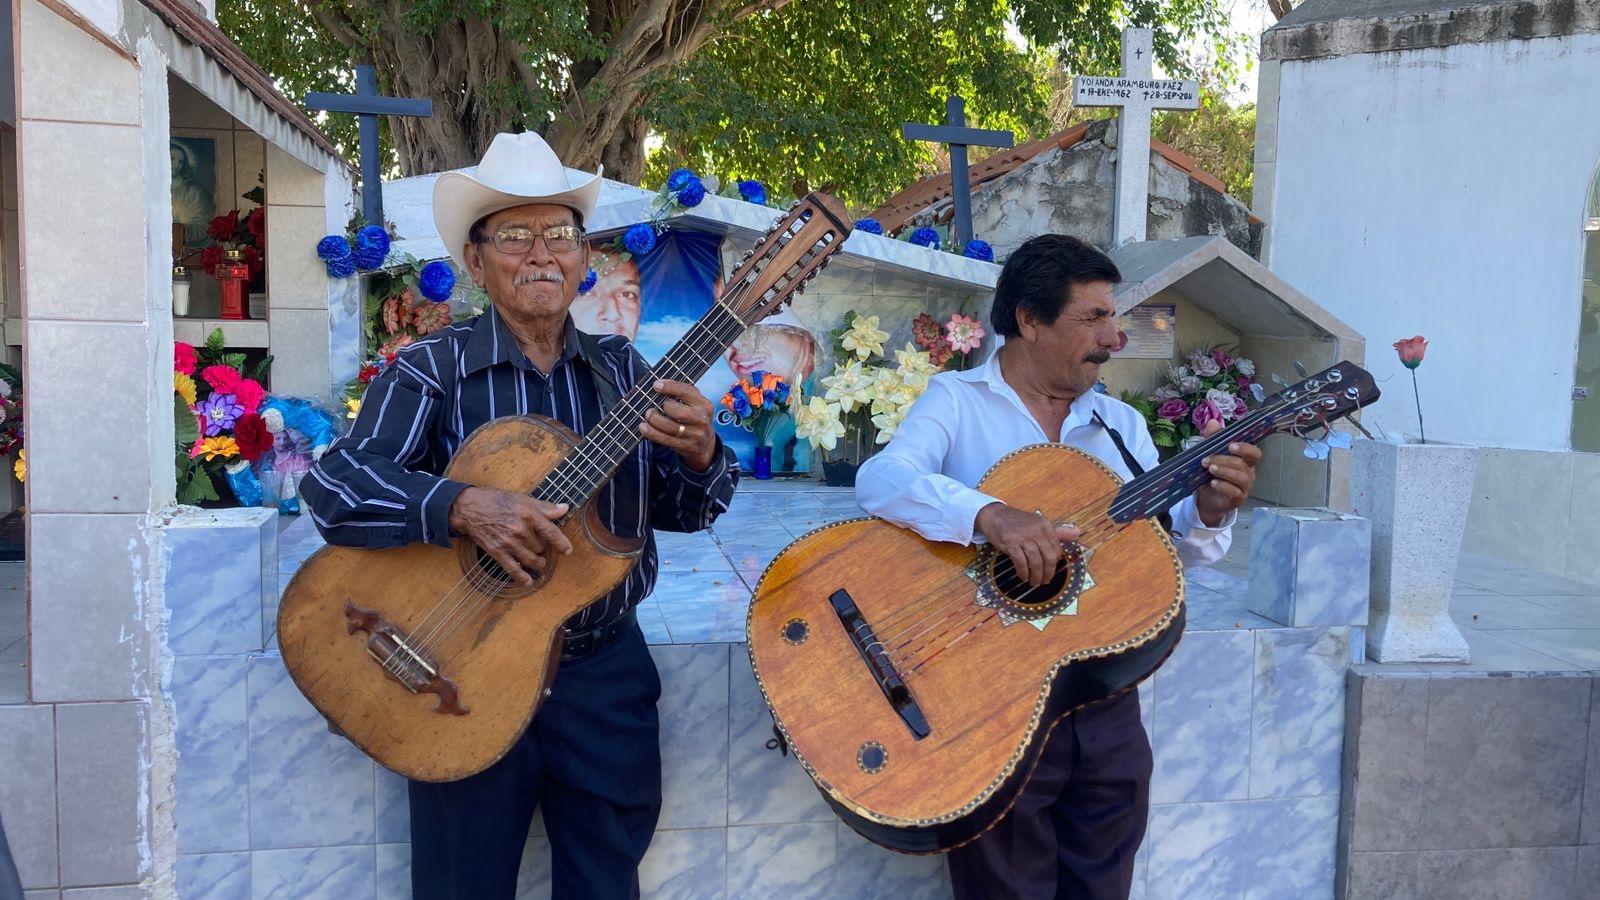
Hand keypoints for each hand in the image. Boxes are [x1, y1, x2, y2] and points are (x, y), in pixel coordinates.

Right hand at [447, 486, 572, 585]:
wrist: (469, 508)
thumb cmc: (496, 500)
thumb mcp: (522, 499)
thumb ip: (544, 507)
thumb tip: (564, 508)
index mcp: (528, 515)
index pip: (551, 533)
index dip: (562, 544)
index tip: (568, 551)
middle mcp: (520, 530)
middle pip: (540, 547)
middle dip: (541, 547)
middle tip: (538, 545)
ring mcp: (508, 543)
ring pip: (531, 559)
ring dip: (537, 562)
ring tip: (538, 562)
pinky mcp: (497, 552)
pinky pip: (513, 569)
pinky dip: (522, 577)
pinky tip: (528, 581)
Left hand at [639, 379, 717, 470]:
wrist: (705, 443)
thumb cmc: (694, 417)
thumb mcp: (695, 404)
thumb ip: (682, 393)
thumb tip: (658, 384)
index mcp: (704, 405)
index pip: (688, 392)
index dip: (671, 387)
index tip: (656, 385)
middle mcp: (702, 420)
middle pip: (680, 413)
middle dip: (665, 407)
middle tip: (653, 406)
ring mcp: (695, 435)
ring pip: (672, 427)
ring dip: (655, 420)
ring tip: (647, 415)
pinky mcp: (686, 446)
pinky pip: (666, 439)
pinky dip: (652, 433)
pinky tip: (643, 427)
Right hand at [975, 502, 1081, 587]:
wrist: (995, 515)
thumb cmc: (1018, 522)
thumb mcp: (1039, 524)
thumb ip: (1059, 532)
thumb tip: (1078, 533)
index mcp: (1045, 526)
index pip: (1056, 550)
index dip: (1054, 564)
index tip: (1050, 571)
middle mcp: (1036, 531)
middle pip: (1048, 558)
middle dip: (1047, 573)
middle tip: (1044, 581)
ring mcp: (1023, 537)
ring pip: (1035, 562)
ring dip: (1035, 576)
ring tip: (1033, 582)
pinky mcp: (1010, 543)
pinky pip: (1020, 562)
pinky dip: (1023, 572)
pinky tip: (1023, 576)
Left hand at [1194, 435, 1261, 525]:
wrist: (1206, 498)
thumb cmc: (1211, 474)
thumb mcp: (1209, 454)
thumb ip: (1212, 439)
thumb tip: (1213, 422)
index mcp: (1245, 460)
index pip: (1254, 453)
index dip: (1245, 448)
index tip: (1230, 446)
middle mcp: (1248, 473)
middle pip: (1243, 464)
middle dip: (1223, 460)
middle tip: (1206, 460)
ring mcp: (1244, 487)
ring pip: (1241, 477)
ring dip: (1224, 471)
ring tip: (1210, 469)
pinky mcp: (1238, 499)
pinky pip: (1235, 492)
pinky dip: (1223, 486)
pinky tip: (1213, 483)